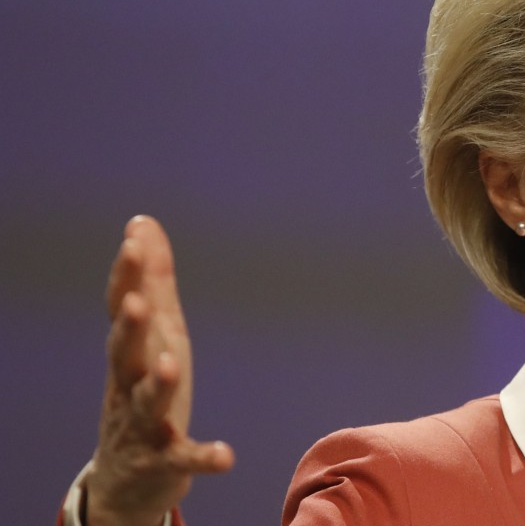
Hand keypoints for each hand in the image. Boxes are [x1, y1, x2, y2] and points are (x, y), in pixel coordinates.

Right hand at [84, 216, 233, 525]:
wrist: (127, 478)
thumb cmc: (142, 388)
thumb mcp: (154, 333)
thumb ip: (151, 280)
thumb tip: (142, 222)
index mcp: (134, 350)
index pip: (122, 309)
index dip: (127, 277)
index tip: (133, 241)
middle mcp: (131, 384)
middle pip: (124, 354)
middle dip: (129, 329)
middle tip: (137, 303)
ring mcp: (145, 424)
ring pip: (147, 404)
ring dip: (158, 385)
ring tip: (170, 365)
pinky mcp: (166, 461)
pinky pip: (184, 458)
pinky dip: (203, 455)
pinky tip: (226, 455)